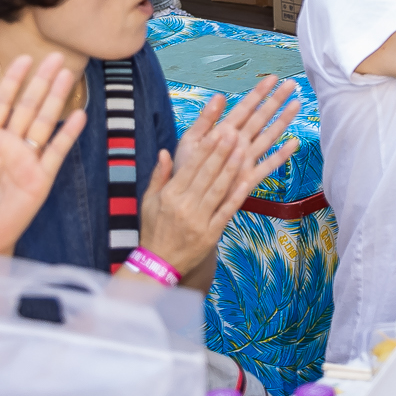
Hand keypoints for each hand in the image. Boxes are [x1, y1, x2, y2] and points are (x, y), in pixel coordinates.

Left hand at [0, 53, 86, 254]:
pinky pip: (55, 153)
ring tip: (69, 75)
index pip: (1, 103)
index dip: (12, 80)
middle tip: (56, 56)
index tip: (23, 57)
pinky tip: (79, 115)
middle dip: (41, 81)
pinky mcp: (39, 180)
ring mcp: (26, 160)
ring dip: (56, 99)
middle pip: (28, 106)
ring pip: (43, 122)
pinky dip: (67, 134)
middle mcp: (9, 145)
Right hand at [137, 78, 303, 276]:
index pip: (190, 166)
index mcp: (170, 194)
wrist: (158, 264)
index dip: (206, 148)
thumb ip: (159, 176)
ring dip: (231, 169)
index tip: (218, 130)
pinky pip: (225, 212)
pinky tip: (246, 182)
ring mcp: (198, 220)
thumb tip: (164, 152)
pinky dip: (236, 197)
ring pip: (218, 190)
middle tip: (235, 132)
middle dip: (221, 152)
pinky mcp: (210, 234)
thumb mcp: (149, 201)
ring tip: (243, 150)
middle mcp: (184, 205)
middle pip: (206, 174)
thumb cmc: (155, 229)